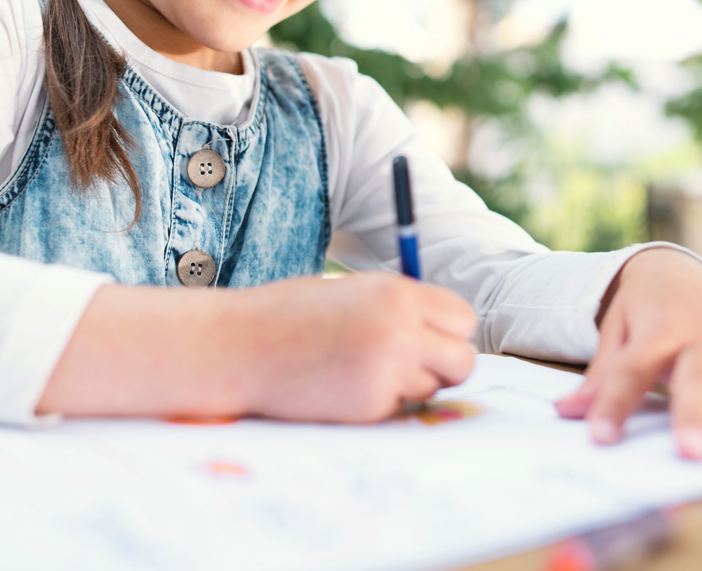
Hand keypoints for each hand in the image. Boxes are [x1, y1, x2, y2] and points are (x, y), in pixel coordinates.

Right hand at [234, 273, 478, 422]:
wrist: (239, 345)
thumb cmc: (289, 315)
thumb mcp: (351, 292)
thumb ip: (397, 308)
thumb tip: (441, 332)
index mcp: (397, 294)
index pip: (462, 318)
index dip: (447, 331)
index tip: (427, 337)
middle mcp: (400, 330)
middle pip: (462, 361)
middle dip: (442, 366)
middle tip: (410, 365)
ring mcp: (387, 370)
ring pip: (432, 389)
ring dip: (408, 386)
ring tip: (360, 370)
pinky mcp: (369, 405)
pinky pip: (397, 409)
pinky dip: (379, 404)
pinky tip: (341, 387)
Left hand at [554, 248, 701, 457]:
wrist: (678, 270)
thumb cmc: (644, 306)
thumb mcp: (616, 330)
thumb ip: (600, 375)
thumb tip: (567, 412)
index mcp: (659, 325)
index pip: (634, 367)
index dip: (616, 402)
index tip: (601, 436)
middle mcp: (699, 336)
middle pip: (695, 378)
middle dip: (694, 415)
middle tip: (689, 451)